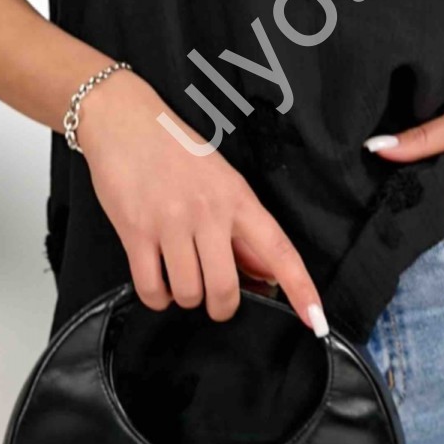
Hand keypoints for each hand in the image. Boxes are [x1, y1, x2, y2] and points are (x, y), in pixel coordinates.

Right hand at [74, 70, 327, 335]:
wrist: (126, 121)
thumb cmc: (177, 150)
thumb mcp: (222, 180)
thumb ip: (241, 228)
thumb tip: (264, 276)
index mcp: (238, 198)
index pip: (279, 250)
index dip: (300, 289)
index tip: (317, 321)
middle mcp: (209, 212)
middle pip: (225, 290)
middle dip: (220, 305)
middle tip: (213, 295)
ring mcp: (171, 223)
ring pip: (188, 294)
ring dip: (184, 297)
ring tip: (178, 274)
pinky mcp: (136, 232)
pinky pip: (151, 290)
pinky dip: (156, 297)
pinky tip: (157, 279)